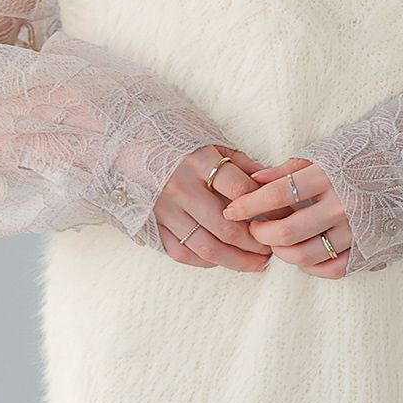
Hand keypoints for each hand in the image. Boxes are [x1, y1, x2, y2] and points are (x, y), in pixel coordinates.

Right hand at [154, 144, 276, 271]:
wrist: (123, 143)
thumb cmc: (172, 139)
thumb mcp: (208, 139)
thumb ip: (240, 163)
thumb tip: (270, 185)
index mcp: (198, 160)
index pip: (240, 190)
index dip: (265, 207)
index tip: (279, 216)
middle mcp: (180, 187)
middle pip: (226, 227)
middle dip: (256, 243)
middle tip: (272, 248)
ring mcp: (163, 209)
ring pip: (206, 247)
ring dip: (237, 261)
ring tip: (257, 263)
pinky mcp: (151, 223)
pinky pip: (181, 253)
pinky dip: (205, 261)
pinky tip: (222, 259)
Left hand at [222, 158, 352, 278]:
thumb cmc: (362, 158)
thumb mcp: (325, 153)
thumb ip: (288, 169)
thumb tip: (254, 180)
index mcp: (330, 174)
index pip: (277, 193)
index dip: (249, 204)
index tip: (232, 210)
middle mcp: (344, 204)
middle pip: (288, 231)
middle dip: (262, 234)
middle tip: (253, 230)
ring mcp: (358, 230)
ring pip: (307, 255)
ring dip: (283, 253)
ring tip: (275, 244)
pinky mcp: (370, 248)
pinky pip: (333, 269)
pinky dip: (311, 267)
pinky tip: (302, 256)